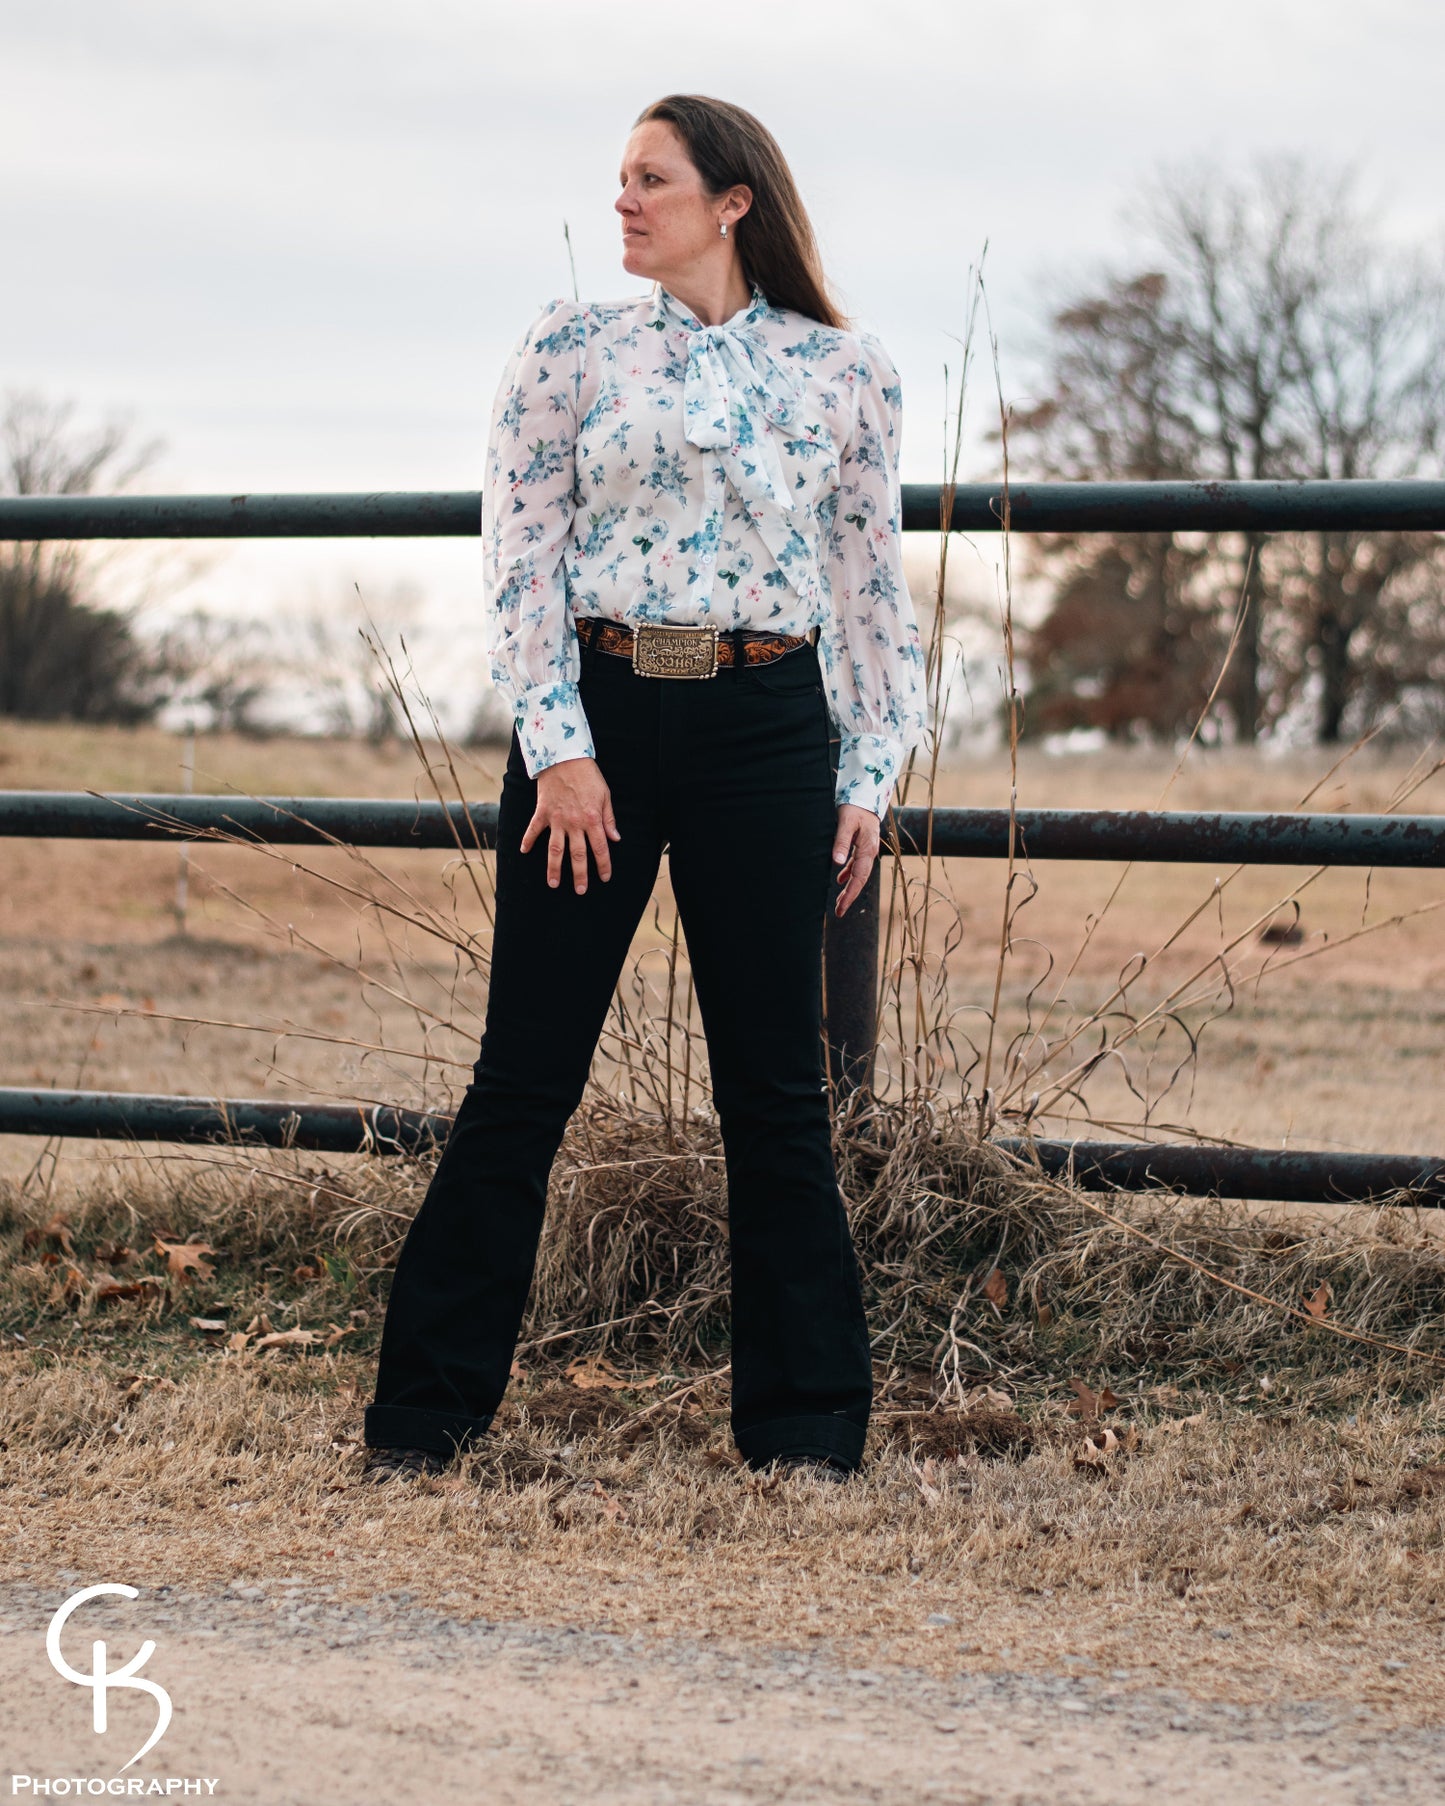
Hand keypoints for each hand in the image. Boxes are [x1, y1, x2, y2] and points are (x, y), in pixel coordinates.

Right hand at [520, 756, 620, 893]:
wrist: (564, 757)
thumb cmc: (588, 775)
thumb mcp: (605, 795)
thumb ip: (609, 819)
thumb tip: (615, 838)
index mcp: (592, 820)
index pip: (600, 848)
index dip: (603, 865)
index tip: (604, 877)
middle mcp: (574, 823)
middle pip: (577, 855)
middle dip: (580, 875)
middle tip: (581, 890)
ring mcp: (557, 819)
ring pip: (555, 850)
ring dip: (554, 868)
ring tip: (553, 884)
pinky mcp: (542, 812)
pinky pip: (533, 830)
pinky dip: (527, 841)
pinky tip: (523, 852)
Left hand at [831, 803, 880, 916]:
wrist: (865, 795)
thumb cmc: (855, 808)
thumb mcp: (845, 823)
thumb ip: (841, 842)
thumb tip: (837, 863)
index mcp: (867, 850)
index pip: (858, 878)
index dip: (850, 894)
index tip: (841, 908)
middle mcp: (869, 853)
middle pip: (860, 880)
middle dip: (850, 896)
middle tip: (839, 912)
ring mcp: (867, 850)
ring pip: (859, 874)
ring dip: (849, 888)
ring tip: (839, 902)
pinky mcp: (862, 846)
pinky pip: (857, 865)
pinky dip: (848, 874)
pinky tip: (840, 880)